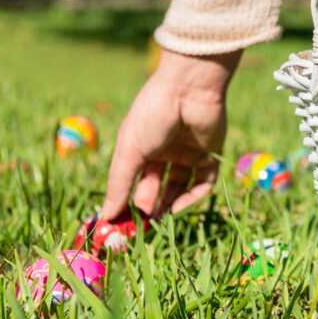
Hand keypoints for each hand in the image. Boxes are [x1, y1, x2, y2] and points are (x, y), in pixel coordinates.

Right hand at [100, 48, 240, 219]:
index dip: (128, 202)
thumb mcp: (130, 150)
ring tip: (159, 222)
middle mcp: (166, 151)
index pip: (135, 180)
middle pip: (158, 187)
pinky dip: (192, 196)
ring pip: (180, 187)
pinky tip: (178, 207)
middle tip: (141, 229)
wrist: (189, 89)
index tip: (120, 225)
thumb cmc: (153, 114)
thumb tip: (106, 216)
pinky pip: (203, 181)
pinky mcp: (211, 154)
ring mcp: (190, 153)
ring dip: (170, 206)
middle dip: (149, 207)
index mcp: (143, 146)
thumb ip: (120, 184)